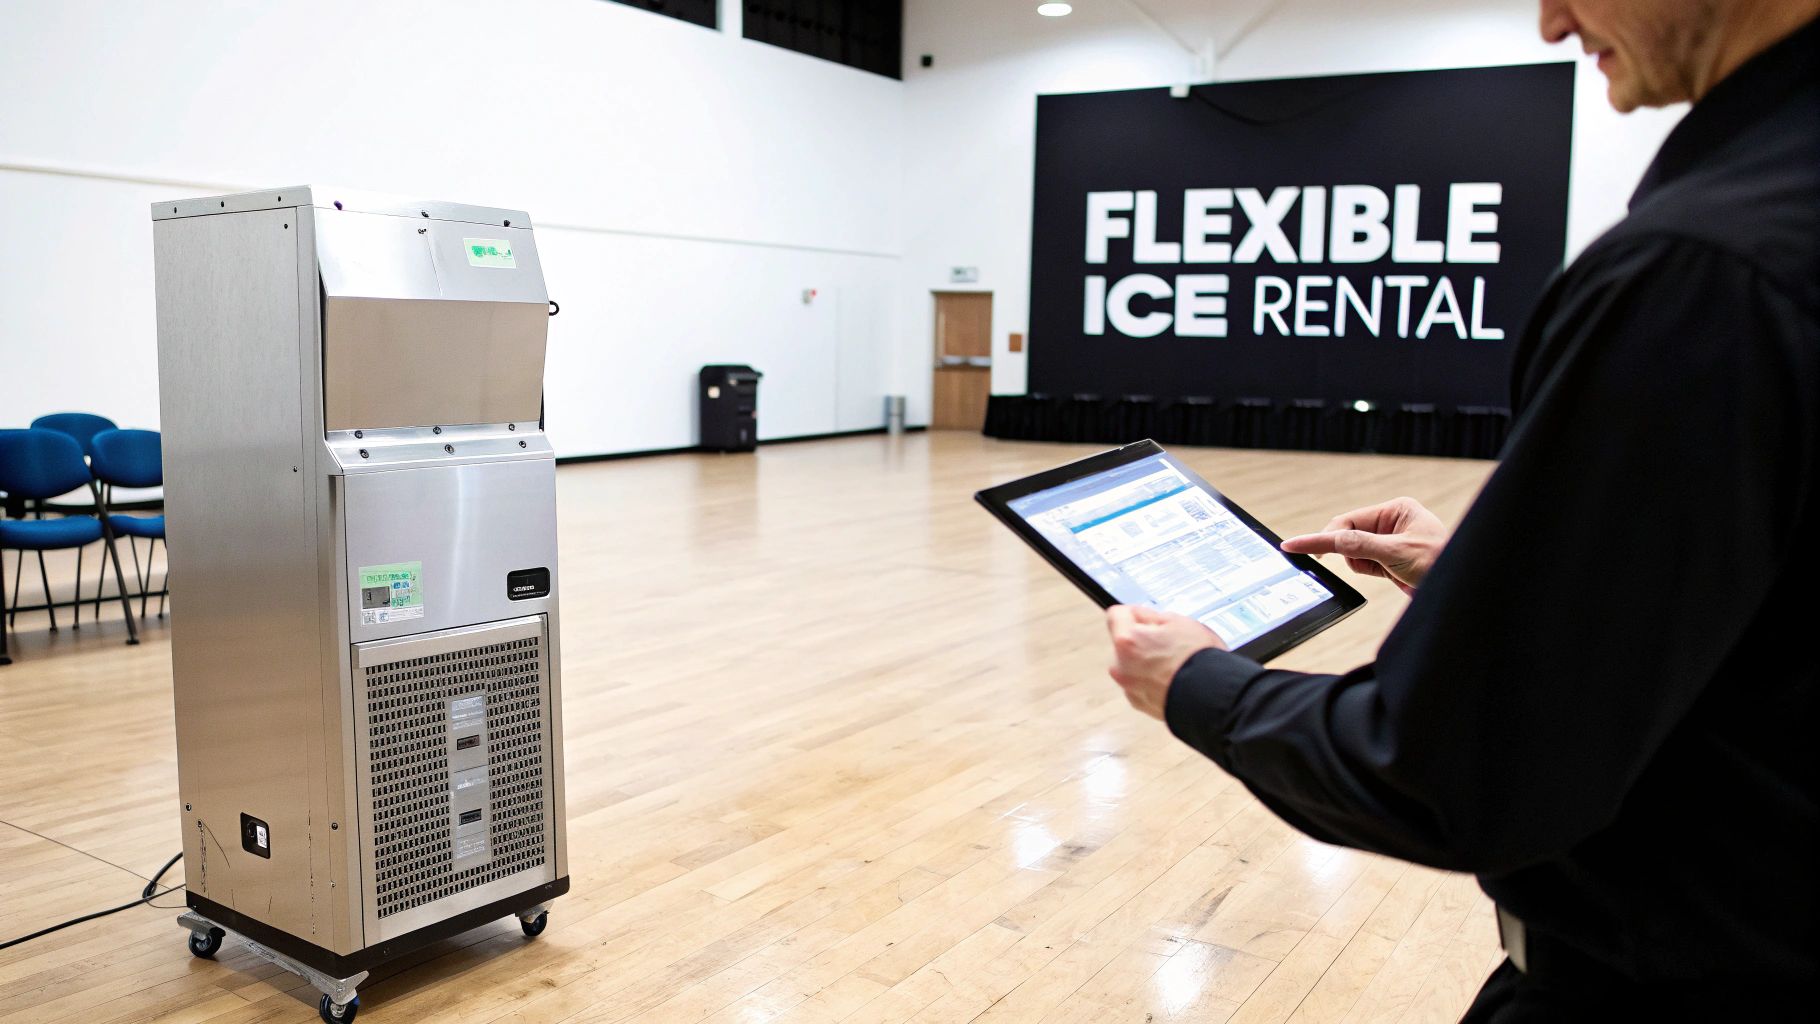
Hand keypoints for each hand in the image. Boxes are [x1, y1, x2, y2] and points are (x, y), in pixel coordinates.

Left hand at [1106, 605, 1226, 719]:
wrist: (1212, 698)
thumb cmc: (1199, 661)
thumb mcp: (1179, 621)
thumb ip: (1151, 616)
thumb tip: (1142, 617)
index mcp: (1127, 641)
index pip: (1116, 614)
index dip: (1135, 613)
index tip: (1148, 618)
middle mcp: (1120, 667)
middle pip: (1125, 642)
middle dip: (1142, 639)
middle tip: (1169, 642)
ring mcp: (1129, 687)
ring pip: (1132, 664)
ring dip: (1147, 661)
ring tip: (1175, 663)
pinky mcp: (1139, 703)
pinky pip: (1141, 684)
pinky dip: (1152, 680)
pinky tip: (1173, 678)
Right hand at [1279, 496, 1447, 595]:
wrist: (1462, 589)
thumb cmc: (1441, 562)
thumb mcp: (1397, 552)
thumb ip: (1360, 544)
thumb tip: (1331, 540)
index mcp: (1396, 510)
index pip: (1348, 521)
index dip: (1323, 536)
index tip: (1295, 545)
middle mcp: (1392, 523)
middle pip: (1348, 535)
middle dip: (1352, 552)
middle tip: (1370, 563)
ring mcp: (1390, 543)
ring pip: (1354, 553)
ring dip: (1364, 564)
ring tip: (1391, 571)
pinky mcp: (1390, 561)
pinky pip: (1364, 564)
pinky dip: (1369, 571)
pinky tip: (1390, 575)